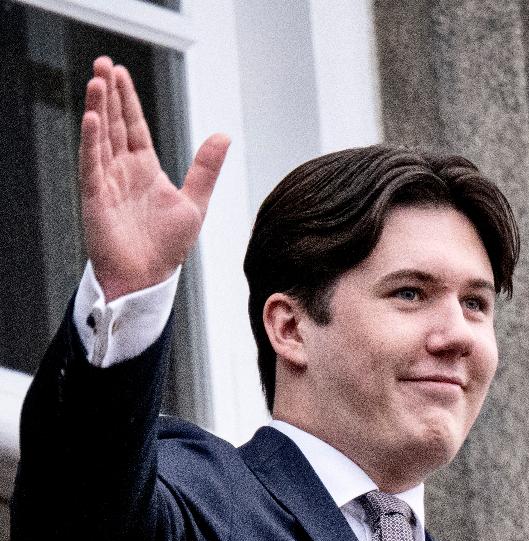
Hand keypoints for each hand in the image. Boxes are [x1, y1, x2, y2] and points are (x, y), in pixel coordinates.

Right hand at [79, 56, 229, 301]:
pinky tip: (92, 118)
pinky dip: (92, 141)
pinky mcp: (96, 197)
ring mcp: (107, 182)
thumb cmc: (168, 247)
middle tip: (103, 62)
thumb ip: (206, 168)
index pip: (134, 126)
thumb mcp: (194, 202)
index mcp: (146, 169)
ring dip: (97, 107)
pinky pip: (92, 164)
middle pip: (114, 124)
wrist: (149, 278)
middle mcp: (124, 171)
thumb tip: (224, 135)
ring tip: (96, 79)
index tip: (120, 71)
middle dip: (109, 93)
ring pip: (101, 137)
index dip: (128, 99)